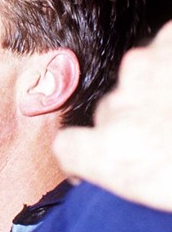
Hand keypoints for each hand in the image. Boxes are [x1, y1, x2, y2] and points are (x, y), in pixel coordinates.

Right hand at [53, 20, 171, 211]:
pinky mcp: (171, 40)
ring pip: (140, 75)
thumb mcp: (162, 190)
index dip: (84, 157)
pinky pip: (165, 43)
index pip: (70, 150)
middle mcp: (120, 108)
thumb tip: (142, 171)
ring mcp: (145, 69)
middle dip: (140, 121)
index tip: (98, 167)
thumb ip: (137, 174)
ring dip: (162, 88)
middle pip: (113, 112)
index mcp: (114, 155)